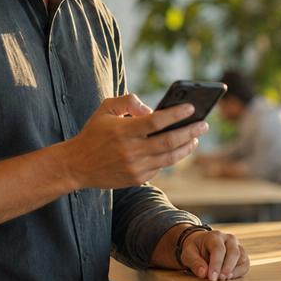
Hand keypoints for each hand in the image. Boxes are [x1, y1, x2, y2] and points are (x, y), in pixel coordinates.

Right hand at [62, 94, 208, 188]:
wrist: (77, 166)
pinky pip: (160, 167)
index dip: (176, 114)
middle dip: (191, 132)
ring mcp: (135, 167)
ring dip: (187, 147)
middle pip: (169, 141)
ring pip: (170, 158)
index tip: (192, 108)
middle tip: (204, 124)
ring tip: (196, 138)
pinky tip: (178, 149)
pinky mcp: (137, 179)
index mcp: (123, 131)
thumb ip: (128, 101)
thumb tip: (150, 108)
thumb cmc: (93, 133)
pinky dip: (171, 157)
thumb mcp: (105, 109)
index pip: (156, 121)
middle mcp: (131, 151)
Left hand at [180, 229, 249, 280]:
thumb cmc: (195, 249)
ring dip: (234, 271)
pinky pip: (245, 264)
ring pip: (241, 258)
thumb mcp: (188, 253)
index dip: (216, 264)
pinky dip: (239, 272)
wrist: (202, 244)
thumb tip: (203, 273)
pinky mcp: (242, 256)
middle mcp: (229, 239)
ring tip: (224, 280)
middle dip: (227, 267)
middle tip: (219, 279)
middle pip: (233, 252)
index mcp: (215, 236)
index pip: (218, 249)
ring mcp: (237, 246)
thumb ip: (195, 262)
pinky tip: (230, 278)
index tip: (212, 277)